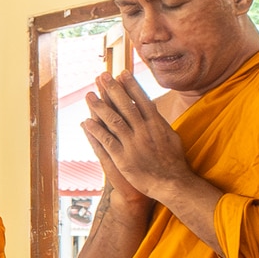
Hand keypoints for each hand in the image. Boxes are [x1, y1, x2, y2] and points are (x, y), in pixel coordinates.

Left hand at [81, 72, 208, 214]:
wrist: (171, 183)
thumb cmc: (173, 161)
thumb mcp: (171, 136)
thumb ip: (159, 121)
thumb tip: (152, 107)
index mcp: (156, 124)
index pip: (142, 99)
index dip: (131, 86)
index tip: (122, 73)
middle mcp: (144, 131)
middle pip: (125, 106)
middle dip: (112, 89)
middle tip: (102, 76)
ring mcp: (132, 144)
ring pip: (113, 121)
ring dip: (99, 107)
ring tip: (89, 95)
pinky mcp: (122, 158)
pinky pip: (106, 141)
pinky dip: (95, 130)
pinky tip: (85, 122)